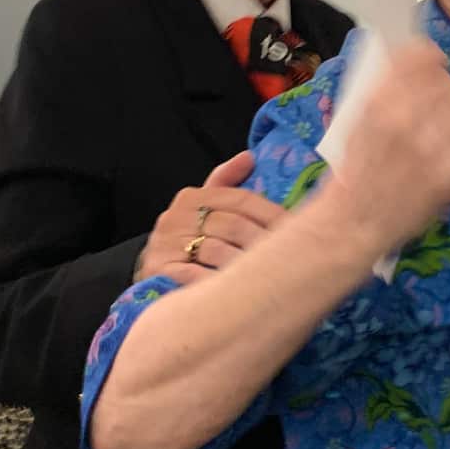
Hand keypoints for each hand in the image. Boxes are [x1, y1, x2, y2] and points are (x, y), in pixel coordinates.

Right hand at [137, 151, 283, 286]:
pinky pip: (197, 277)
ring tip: (274, 277)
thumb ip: (225, 182)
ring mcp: (167, 245)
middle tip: (292, 257)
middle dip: (265, 242)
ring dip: (249, 265)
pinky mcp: (160, 272)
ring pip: (220, 252)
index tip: (298, 229)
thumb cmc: (185, 241)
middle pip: (234, 225)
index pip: (241, 200)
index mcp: (192, 198)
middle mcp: (177, 218)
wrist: (151, 274)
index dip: (272, 213)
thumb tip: (249, 157)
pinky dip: (220, 284)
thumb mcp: (201, 209)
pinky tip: (241, 291)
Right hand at [312, 40, 449, 258]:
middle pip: (446, 84)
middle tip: (430, 108)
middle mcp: (406, 119)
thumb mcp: (356, 118)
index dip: (429, 57)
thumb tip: (416, 57)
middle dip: (440, 91)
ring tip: (438, 133)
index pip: (422, 57)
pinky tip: (446, 153)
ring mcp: (430, 148)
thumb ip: (384, 87)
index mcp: (378, 101)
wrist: (353, 222)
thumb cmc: (351, 170)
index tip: (431, 61)